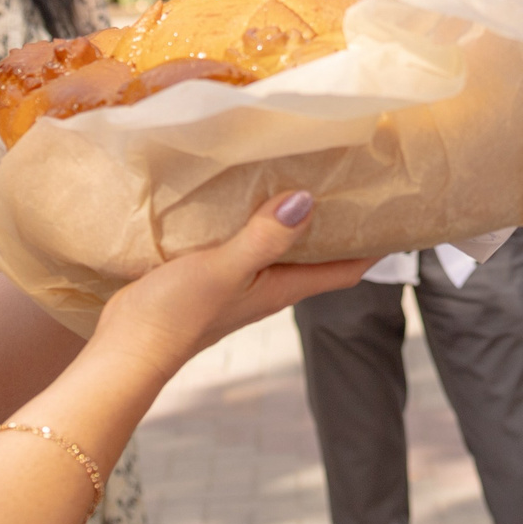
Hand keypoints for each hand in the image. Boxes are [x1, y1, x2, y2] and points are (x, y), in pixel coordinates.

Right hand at [88, 192, 369, 379]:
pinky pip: (246, 243)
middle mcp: (270, 286)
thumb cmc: (177, 316)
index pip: (345, 268)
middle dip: (338, 222)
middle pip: (319, 254)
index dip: (375, 246)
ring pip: (282, 246)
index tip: (396, 213)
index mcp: (282, 288)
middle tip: (353, 178)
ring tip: (304, 173)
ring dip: (295, 218)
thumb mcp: (224, 269)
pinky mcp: (212, 276)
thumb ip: (264, 238)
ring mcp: (241, 283)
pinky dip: (255, 220)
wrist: (126, 350)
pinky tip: (244, 195)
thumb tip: (308, 202)